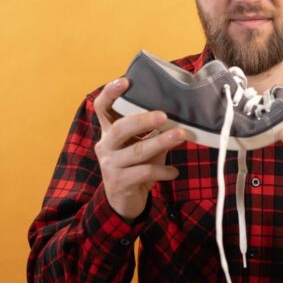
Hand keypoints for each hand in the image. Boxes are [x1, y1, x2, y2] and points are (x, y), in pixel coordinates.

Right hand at [93, 78, 183, 219]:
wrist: (123, 202)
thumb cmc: (135, 168)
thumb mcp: (141, 147)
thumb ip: (152, 133)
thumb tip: (179, 117)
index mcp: (109, 132)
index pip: (102, 108)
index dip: (111, 93)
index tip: (125, 81)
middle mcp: (105, 146)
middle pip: (120, 128)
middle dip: (143, 120)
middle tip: (164, 115)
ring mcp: (110, 165)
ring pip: (137, 151)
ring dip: (162, 142)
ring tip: (181, 136)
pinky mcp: (120, 182)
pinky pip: (145, 172)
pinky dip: (163, 170)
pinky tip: (175, 172)